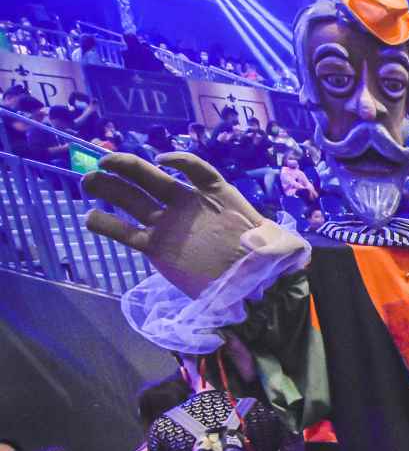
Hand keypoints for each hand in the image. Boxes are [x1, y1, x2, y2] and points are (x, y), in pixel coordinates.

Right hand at [83, 152, 296, 297]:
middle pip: (153, 180)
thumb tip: (257, 240)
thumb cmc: (267, 262)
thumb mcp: (279, 244)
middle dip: (126, 168)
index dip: (181, 162)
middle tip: (100, 163)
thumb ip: (271, 239)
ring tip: (87, 182)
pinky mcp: (158, 249)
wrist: (253, 289)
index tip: (165, 161)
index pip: (197, 171)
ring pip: (135, 201)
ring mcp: (170, 226)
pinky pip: (129, 234)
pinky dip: (110, 225)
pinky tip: (92, 218)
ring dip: (110, 189)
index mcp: (216, 196)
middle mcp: (188, 206)